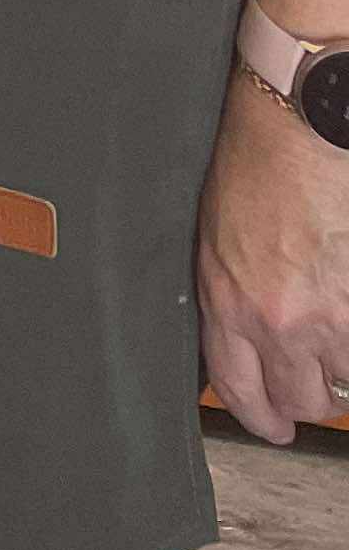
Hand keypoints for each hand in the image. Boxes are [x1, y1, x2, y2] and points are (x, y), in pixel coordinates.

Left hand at [199, 65, 348, 441]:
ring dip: (341, 363)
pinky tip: (346, 305)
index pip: (238, 388)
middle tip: (314, 375)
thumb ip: (229, 294)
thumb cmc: (253, 163)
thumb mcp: (215, 235)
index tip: (273, 427)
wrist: (298, 122)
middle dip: (307, 392)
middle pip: (299, 398)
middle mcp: (274, 319)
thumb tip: (246, 338)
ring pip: (343, 381)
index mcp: (225, 299)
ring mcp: (327, 316)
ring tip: (335, 326)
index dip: (259, 417)